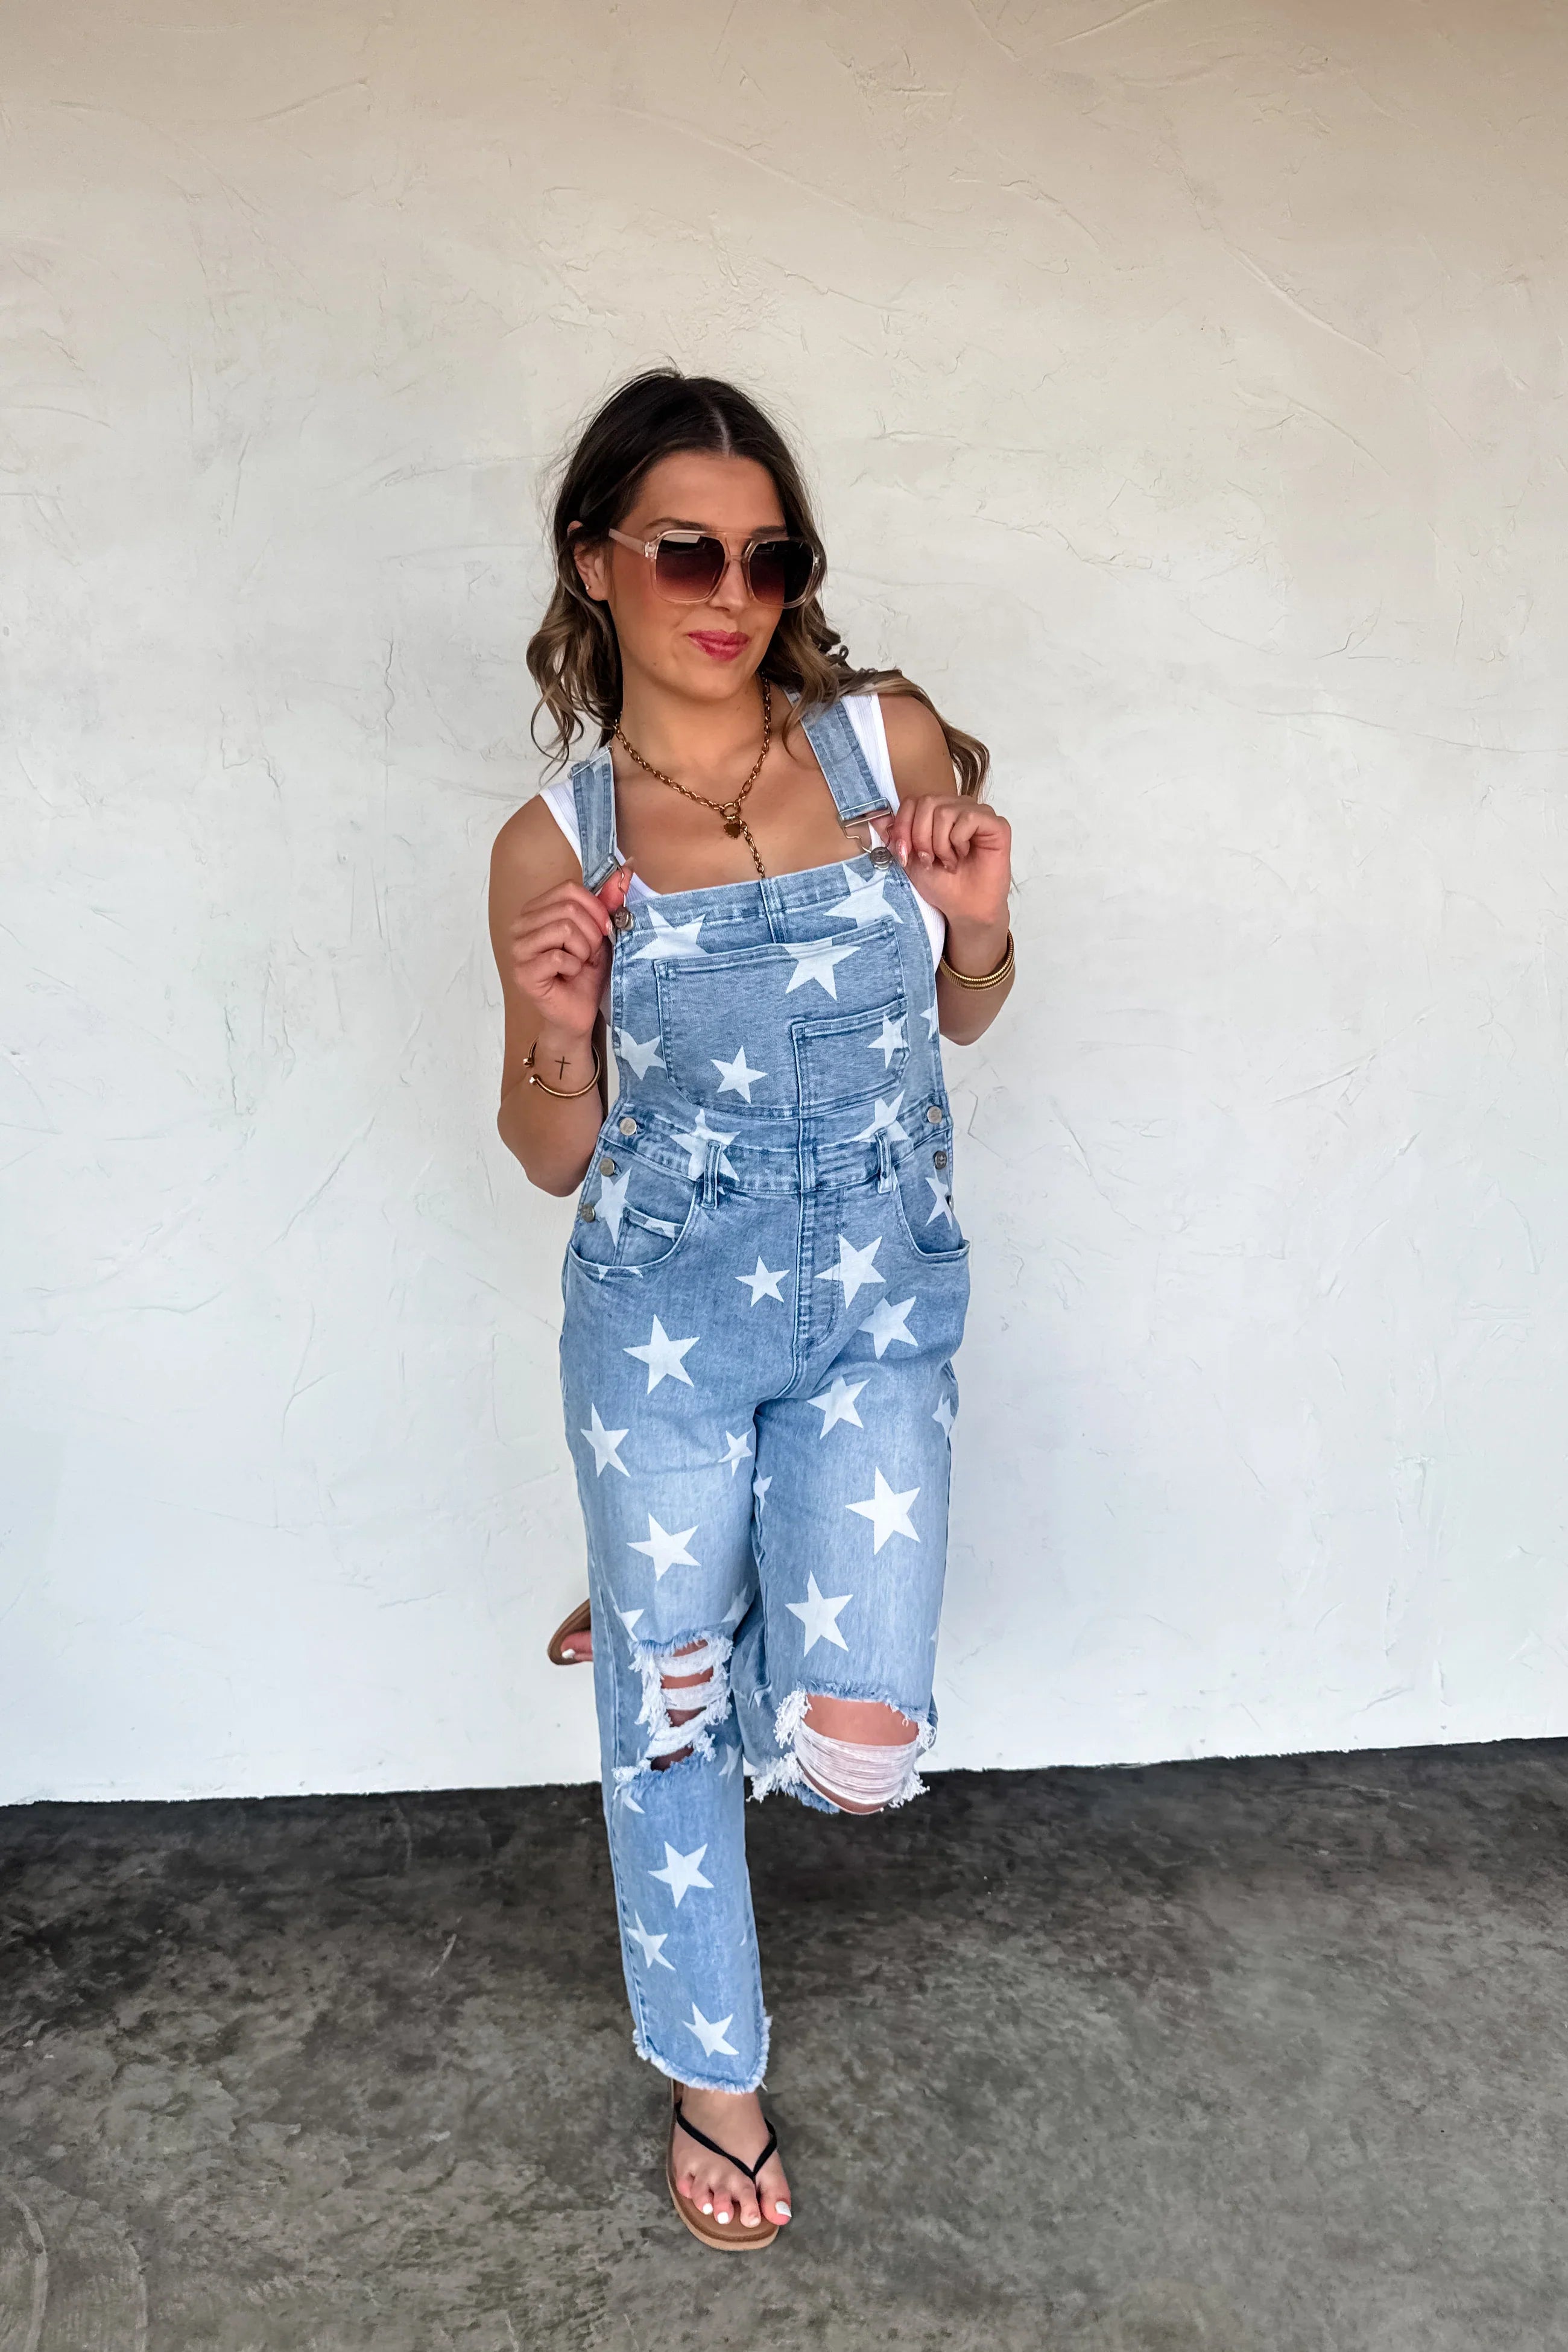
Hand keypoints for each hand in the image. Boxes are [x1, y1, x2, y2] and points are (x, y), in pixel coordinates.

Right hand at [507, 864, 631, 1037]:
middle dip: (591, 933)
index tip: (603, 930)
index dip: (595, 909)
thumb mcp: (600, 933)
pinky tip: (569, 975)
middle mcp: (520, 926)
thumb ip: (607, 903)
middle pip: (567, 909)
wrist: (578, 1012)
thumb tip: (627, 869)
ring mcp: (518, 950)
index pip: (568, 889)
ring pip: (563, 929)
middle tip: (589, 953)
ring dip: (583, 950)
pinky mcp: (523, 973)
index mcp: (536, 910)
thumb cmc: (585, 972)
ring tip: (579, 963)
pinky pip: (557, 956)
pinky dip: (573, 967)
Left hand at [883, 795, 1010, 933]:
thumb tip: (875, 817)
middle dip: (920, 837)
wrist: (964, 909)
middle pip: (927, 802)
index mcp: (937, 813)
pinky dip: (960, 841)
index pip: (912, 801)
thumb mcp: (909, 860)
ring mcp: (978, 814)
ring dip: (940, 844)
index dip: (903, 826)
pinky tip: (964, 856)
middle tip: (929, 861)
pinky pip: (970, 818)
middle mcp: (958, 808)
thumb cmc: (942, 885)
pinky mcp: (996, 825)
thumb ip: (895, 837)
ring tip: (948, 862)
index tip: (904, 855)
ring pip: (946, 811)